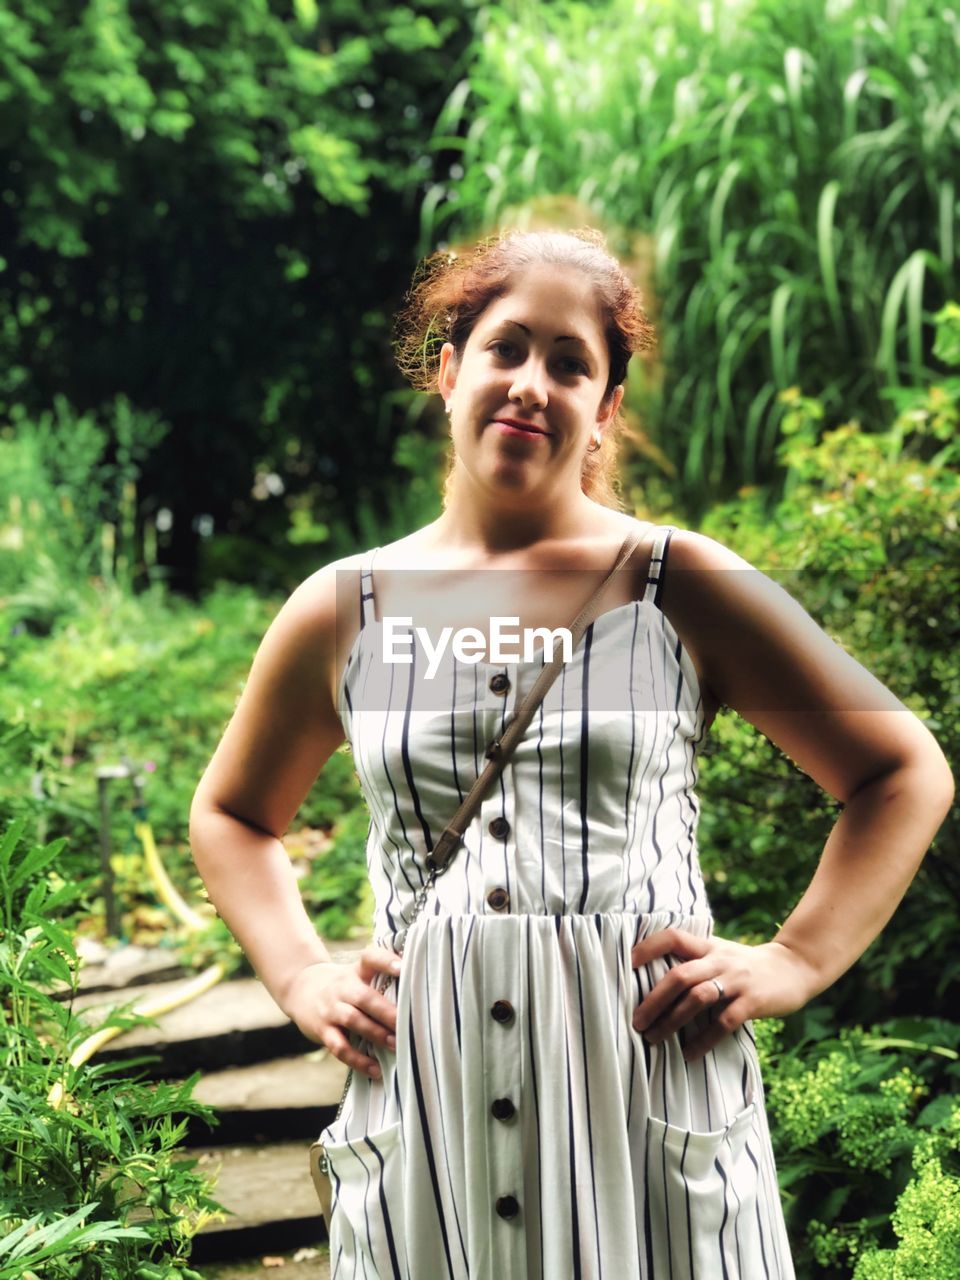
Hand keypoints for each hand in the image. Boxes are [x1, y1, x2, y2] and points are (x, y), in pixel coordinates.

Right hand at [283, 946, 401, 1078]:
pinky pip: (340, 1047)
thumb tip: (423, 993)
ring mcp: (331, 1009)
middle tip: (408, 1024)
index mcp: (356, 971)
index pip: (370, 958)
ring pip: (353, 1020)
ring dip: (376, 1034)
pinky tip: (376, 1070)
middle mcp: (343, 987)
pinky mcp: (322, 1031)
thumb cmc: (345, 986)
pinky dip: (358, 1060)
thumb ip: (382, 980)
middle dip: (387, 1012)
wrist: (302, 990)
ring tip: (397, 1046)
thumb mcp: (358, 974)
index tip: (403, 968)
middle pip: (365, 997)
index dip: (386, 961)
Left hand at [630, 928, 814, 1061]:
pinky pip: (723, 1022)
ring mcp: (736, 980)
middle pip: (679, 975)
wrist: (794, 968)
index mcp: (708, 946)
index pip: (673, 937)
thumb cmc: (747, 966)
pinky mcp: (752, 1002)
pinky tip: (690, 1053)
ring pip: (697, 998)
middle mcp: (719, 960)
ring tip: (653, 1039)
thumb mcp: (721, 954)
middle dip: (653, 999)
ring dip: (671, 1020)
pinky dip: (704, 1039)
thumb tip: (655, 983)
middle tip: (635, 1021)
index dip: (648, 947)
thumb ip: (696, 962)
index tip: (627, 963)